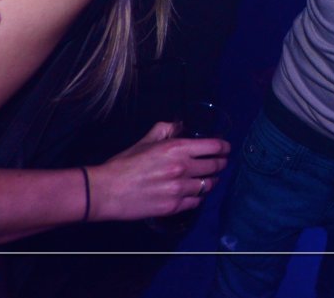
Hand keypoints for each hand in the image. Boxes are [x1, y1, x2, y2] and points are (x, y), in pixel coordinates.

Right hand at [89, 122, 229, 221]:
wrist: (107, 191)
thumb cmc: (124, 164)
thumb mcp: (145, 141)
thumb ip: (165, 130)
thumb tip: (179, 125)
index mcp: (177, 148)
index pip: (213, 147)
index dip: (224, 147)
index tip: (226, 148)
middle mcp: (182, 168)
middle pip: (215, 166)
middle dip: (221, 164)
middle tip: (220, 163)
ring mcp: (179, 189)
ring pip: (208, 185)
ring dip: (212, 181)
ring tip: (210, 179)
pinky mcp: (174, 207)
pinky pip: (196, 201)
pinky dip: (199, 197)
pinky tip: (196, 193)